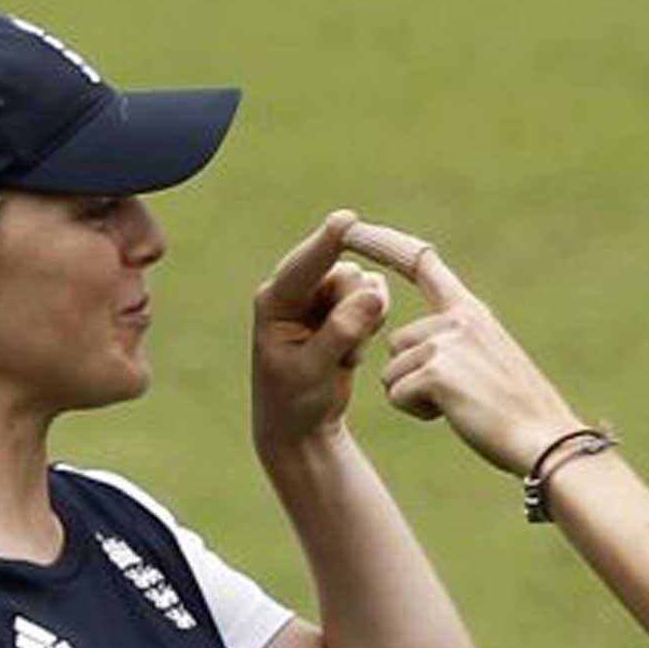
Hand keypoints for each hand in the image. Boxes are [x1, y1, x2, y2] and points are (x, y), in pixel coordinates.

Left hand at [250, 211, 389, 450]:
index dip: (327, 243)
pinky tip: (351, 354)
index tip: (347, 220)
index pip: (304, 266)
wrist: (301, 427)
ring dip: (365, 321)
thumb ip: (342, 331)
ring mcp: (319, 299)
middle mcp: (295, 292)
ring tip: (344, 356)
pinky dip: (371, 325)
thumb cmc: (294, 402)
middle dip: (355, 308)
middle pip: (346, 275)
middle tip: (345, 351)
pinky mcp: (341, 309)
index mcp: (274, 302)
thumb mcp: (314, 371)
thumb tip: (374, 294)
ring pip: (364, 286)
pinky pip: (374, 299)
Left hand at [362, 228, 584, 475]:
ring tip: (461, 407)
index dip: (386, 245)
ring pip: (393, 372)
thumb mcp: (493, 361)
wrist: (546, 440)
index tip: (354, 228)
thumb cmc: (521, 415)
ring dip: (415, 396)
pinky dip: (418, 412)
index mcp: (472, 312)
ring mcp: (446, 343)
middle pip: (398, 342)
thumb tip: (419, 352)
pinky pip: (397, 394)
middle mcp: (458, 319)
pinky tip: (455, 416)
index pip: (423, 265)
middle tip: (461, 396)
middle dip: (414, 376)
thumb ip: (459, 344)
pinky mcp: (435, 372)